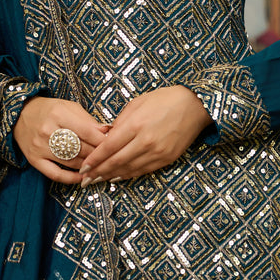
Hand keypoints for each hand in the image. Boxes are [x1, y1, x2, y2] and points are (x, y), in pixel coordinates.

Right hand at [13, 96, 106, 183]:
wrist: (20, 114)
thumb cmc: (49, 110)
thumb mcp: (69, 107)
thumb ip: (88, 120)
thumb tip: (108, 131)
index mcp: (59, 114)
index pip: (88, 132)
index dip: (103, 141)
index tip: (115, 145)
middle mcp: (48, 131)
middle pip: (81, 148)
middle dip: (98, 154)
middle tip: (109, 157)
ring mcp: (40, 147)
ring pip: (71, 162)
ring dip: (88, 166)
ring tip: (99, 166)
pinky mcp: (34, 160)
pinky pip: (55, 174)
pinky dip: (70, 178)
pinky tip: (82, 178)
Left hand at [80, 86, 210, 184]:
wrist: (195, 105)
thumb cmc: (164, 100)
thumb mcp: (137, 103)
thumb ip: (120, 122)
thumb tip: (106, 137)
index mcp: (136, 125)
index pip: (109, 147)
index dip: (95, 159)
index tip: (84, 167)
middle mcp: (146, 141)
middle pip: (116, 162)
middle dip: (99, 172)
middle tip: (86, 179)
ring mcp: (157, 152)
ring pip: (129, 169)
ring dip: (111, 176)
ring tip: (98, 180)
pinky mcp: (167, 159)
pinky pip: (143, 170)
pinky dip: (128, 175)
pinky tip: (118, 177)